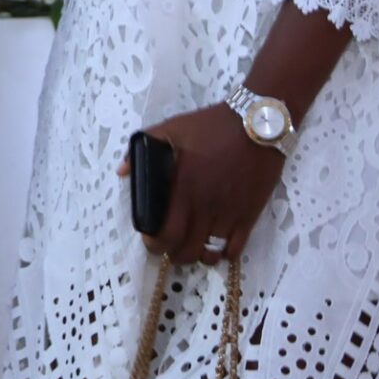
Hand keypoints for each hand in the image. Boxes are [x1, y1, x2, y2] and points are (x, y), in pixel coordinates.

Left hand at [124, 103, 284, 267]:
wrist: (257, 123)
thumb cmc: (211, 126)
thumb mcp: (172, 129)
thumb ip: (143, 148)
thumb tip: (121, 172)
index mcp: (183, 188)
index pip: (166, 233)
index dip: (156, 244)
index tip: (152, 241)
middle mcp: (205, 206)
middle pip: (187, 250)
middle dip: (175, 254)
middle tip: (172, 247)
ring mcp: (229, 213)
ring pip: (210, 252)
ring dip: (199, 255)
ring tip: (194, 247)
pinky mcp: (250, 214)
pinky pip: (236, 248)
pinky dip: (225, 253)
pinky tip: (219, 246)